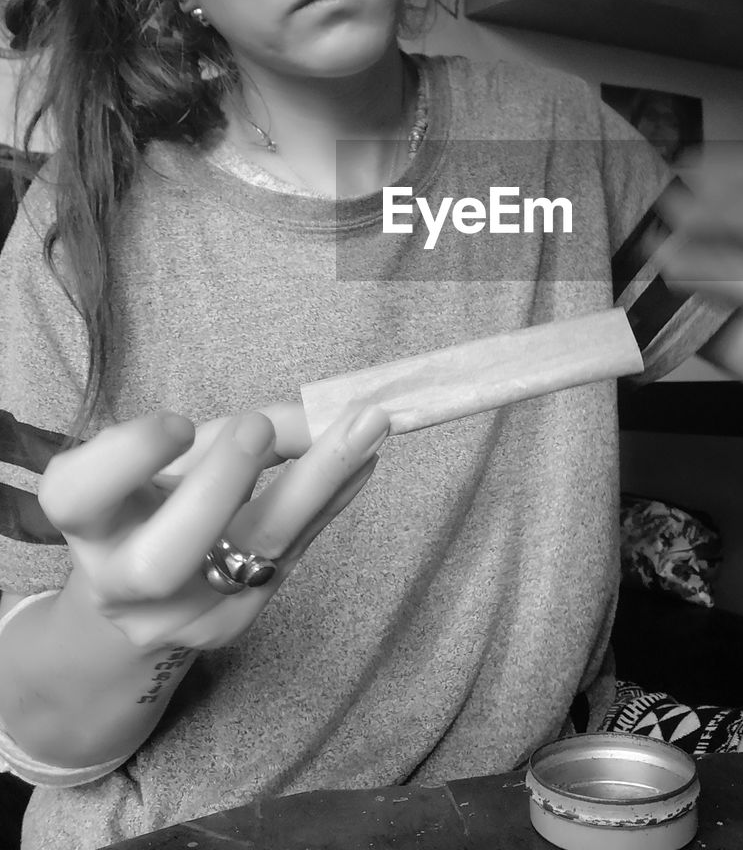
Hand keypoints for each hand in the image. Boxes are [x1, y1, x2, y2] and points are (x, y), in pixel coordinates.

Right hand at [39, 403, 389, 650]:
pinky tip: (366, 460)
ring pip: (253, 554)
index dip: (128, 457)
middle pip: (163, 558)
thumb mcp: (166, 465)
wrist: (136, 605)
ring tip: (368, 427)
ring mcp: (179, 615)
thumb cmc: (152, 507)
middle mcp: (121, 581)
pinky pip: (292, 553)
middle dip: (217, 487)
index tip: (178, 423)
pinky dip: (332, 500)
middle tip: (260, 425)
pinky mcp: (231, 624)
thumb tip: (317, 413)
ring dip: (317, 482)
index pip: (79, 495)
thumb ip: (227, 436)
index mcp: (86, 521)